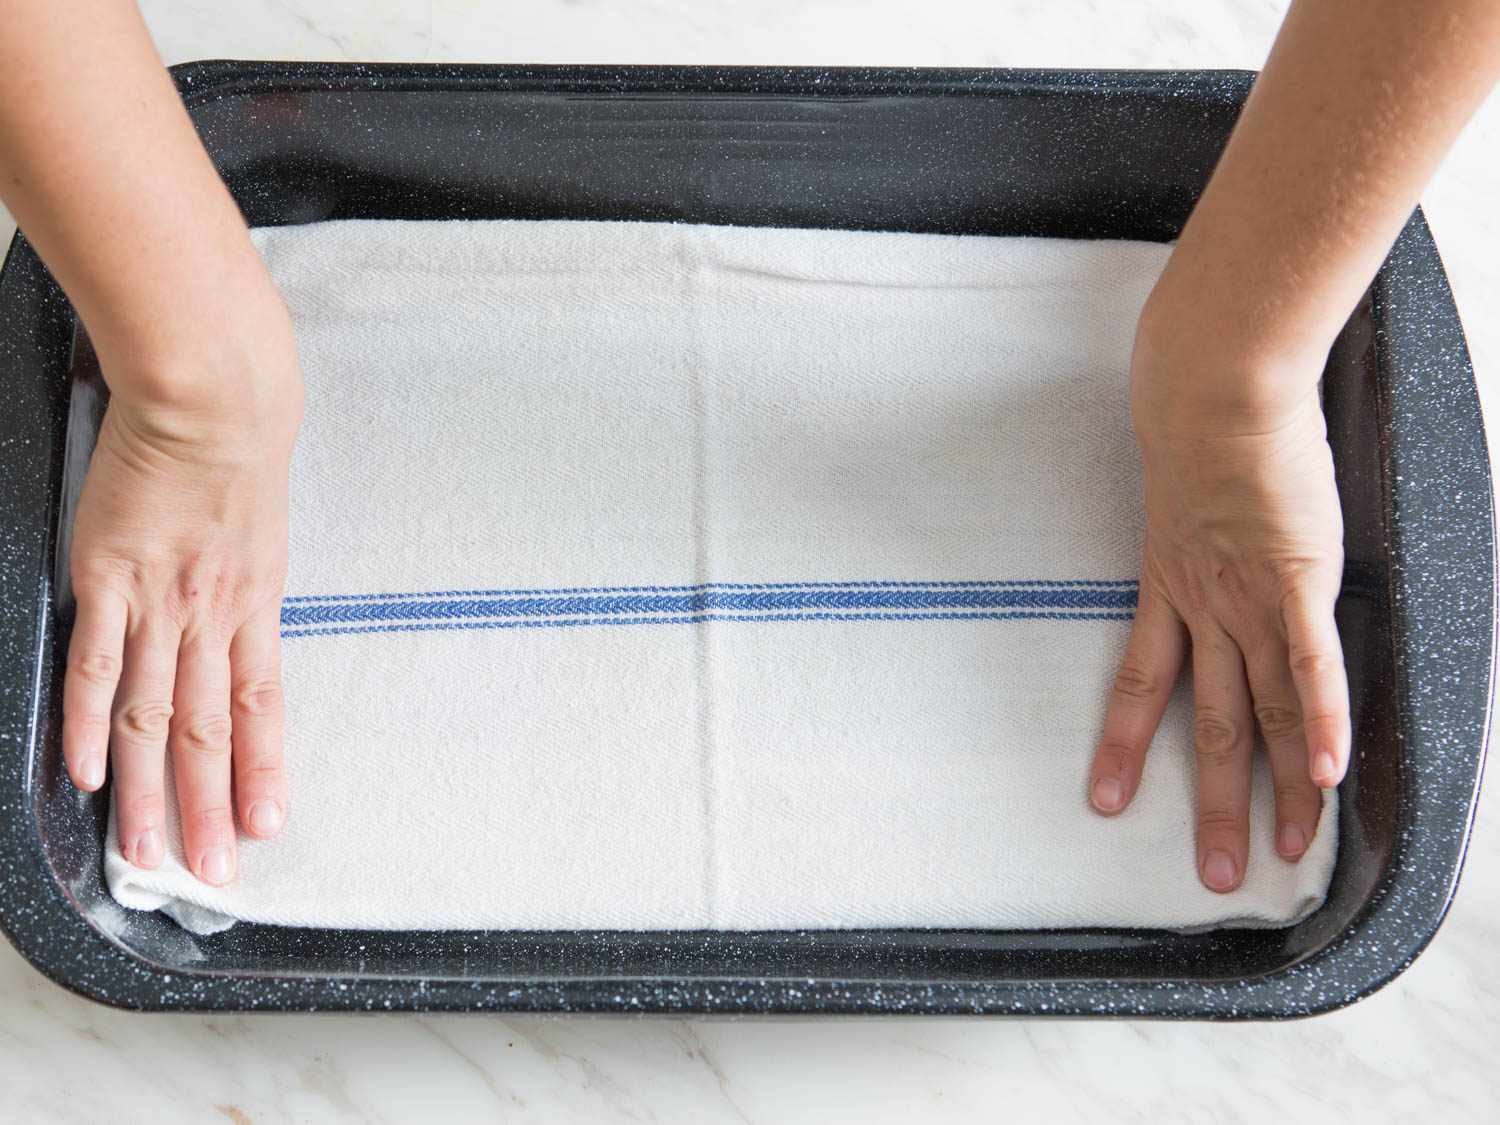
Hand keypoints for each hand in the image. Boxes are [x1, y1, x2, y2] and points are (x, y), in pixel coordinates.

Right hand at [62, 279, 303, 886]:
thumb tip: (232, 615)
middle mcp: (214, 619)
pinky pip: (99, 665)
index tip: (266, 827)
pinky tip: (88, 780)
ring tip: (151, 858)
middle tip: (212, 876)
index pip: (259, 710)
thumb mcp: (259, 528)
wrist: (215, 398)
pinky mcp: (110, 578)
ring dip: (153, 795)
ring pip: (158, 719)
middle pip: (211, 733)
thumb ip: (240, 581)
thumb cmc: (243, 450)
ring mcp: (162, 604)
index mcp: (254, 607)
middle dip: (209, 811)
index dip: (261, 773)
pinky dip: (92, 725)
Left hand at [1088, 301, 1350, 893]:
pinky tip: (1332, 774)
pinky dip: (1323, 718)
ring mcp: (1248, 598)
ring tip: (1279, 856)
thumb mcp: (1179, 491)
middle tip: (1212, 877)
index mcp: (1168, 587)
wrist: (1212, 380)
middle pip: (1206, 723)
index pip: (1143, 685)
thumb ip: (1195, 534)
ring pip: (1262, 712)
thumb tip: (1210, 546)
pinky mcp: (1296, 577)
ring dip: (1277, 790)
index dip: (1122, 747)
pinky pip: (1311, 662)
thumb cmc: (1198, 422)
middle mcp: (1204, 607)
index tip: (1107, 801)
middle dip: (1209, 804)